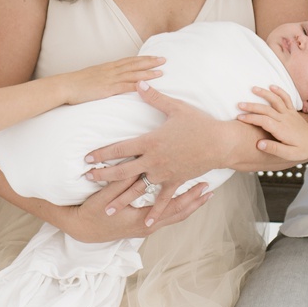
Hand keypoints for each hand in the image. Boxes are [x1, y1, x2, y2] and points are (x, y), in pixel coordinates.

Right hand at [63, 55, 164, 104]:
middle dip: (150, 62)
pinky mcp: (107, 88)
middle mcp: (111, 70)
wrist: (65, 86)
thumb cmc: (76, 83)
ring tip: (161, 72)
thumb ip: (103, 77)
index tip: (154, 56)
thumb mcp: (92, 76)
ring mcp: (110, 78)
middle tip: (164, 59)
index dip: (143, 58)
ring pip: (133, 74)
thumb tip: (109, 80)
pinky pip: (125, 87)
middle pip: (134, 64)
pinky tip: (147, 87)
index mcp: (108, 67)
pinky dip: (137, 86)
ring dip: (148, 73)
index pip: (129, 60)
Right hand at [63, 175, 212, 240]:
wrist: (82, 231)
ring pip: (173, 217)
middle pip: (179, 214)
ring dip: (188, 206)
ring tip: (202, 195)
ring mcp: (145, 227)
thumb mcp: (108, 197)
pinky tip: (181, 201)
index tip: (203, 186)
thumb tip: (140, 169)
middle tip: (210, 190)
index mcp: (143, 221)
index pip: (174, 208)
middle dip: (195, 202)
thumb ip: (123, 183)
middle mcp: (148, 227)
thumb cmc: (93, 213)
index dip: (189, 197)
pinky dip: (176, 209)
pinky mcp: (141, 225)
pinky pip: (165, 217)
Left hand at [82, 86, 233, 205]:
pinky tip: (146, 224)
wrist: (220, 143)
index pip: (120, 149)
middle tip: (87, 179)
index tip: (87, 158)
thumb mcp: (176, 107)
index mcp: (151, 141)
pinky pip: (163, 200)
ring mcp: (164, 174)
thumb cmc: (199, 123)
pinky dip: (155, 212)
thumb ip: (154, 97)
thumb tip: (138, 83)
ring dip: (121, 199)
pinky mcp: (175, 182)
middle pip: (123, 171)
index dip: (102, 153)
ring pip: (138, 189)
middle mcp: (154, 160)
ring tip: (107, 209)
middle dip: (103, 176)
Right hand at [235, 86, 307, 161]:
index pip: (264, 121)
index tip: (240, 117)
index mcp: (282, 130)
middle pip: (266, 109)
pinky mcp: (292, 111)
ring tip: (253, 89)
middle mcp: (285, 119)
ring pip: (275, 100)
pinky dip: (279, 91)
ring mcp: (288, 113)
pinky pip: (286, 98)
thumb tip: (259, 144)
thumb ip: (274, 149)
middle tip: (239, 105)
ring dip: (264, 93)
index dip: (251, 118)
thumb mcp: (289, 154)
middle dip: (252, 106)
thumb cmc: (303, 148)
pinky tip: (271, 86)